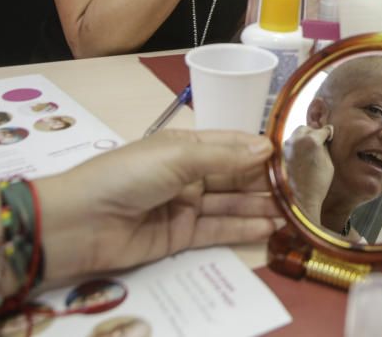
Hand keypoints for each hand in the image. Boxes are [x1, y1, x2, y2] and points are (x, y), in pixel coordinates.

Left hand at [38, 130, 280, 283]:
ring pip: (231, 204)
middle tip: (303, 188)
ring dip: (260, 206)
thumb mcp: (177, 157)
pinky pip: (218, 230)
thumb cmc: (126, 176)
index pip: (232, 145)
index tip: (296, 153)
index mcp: (185, 145)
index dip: (261, 149)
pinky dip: (243, 228)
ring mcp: (185, 206)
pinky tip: (269, 227)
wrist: (78, 223)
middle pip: (235, 176)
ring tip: (293, 211)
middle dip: (266, 181)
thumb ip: (224, 156)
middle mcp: (188, 173)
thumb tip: (268, 149)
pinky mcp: (180, 237)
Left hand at [283, 124, 334, 222]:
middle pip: (306, 128)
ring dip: (303, 138)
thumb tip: (324, 139)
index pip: (323, 130)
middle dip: (313, 133)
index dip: (328, 133)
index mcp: (312, 140)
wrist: (301, 200)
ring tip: (309, 149)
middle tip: (319, 142)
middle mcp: (296, 140)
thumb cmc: (317, 185)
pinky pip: (289, 144)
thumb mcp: (328, 163)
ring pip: (295, 134)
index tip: (329, 135)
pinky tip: (301, 156)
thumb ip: (325, 147)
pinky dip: (295, 146)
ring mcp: (286, 147)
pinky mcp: (280, 154)